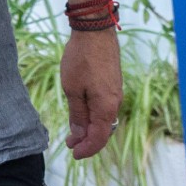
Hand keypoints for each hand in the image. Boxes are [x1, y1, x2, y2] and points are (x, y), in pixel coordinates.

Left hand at [60, 28, 122, 158]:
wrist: (95, 32)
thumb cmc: (81, 59)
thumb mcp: (72, 89)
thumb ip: (77, 114)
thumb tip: (79, 135)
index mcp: (106, 107)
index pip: (98, 138)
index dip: (86, 149)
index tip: (73, 153)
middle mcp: (115, 103)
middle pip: (102, 130)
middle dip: (86, 140)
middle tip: (69, 144)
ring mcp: (115, 93)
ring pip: (104, 119)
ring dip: (89, 127)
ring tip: (74, 131)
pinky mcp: (112, 84)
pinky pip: (105, 107)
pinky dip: (94, 115)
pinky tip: (82, 112)